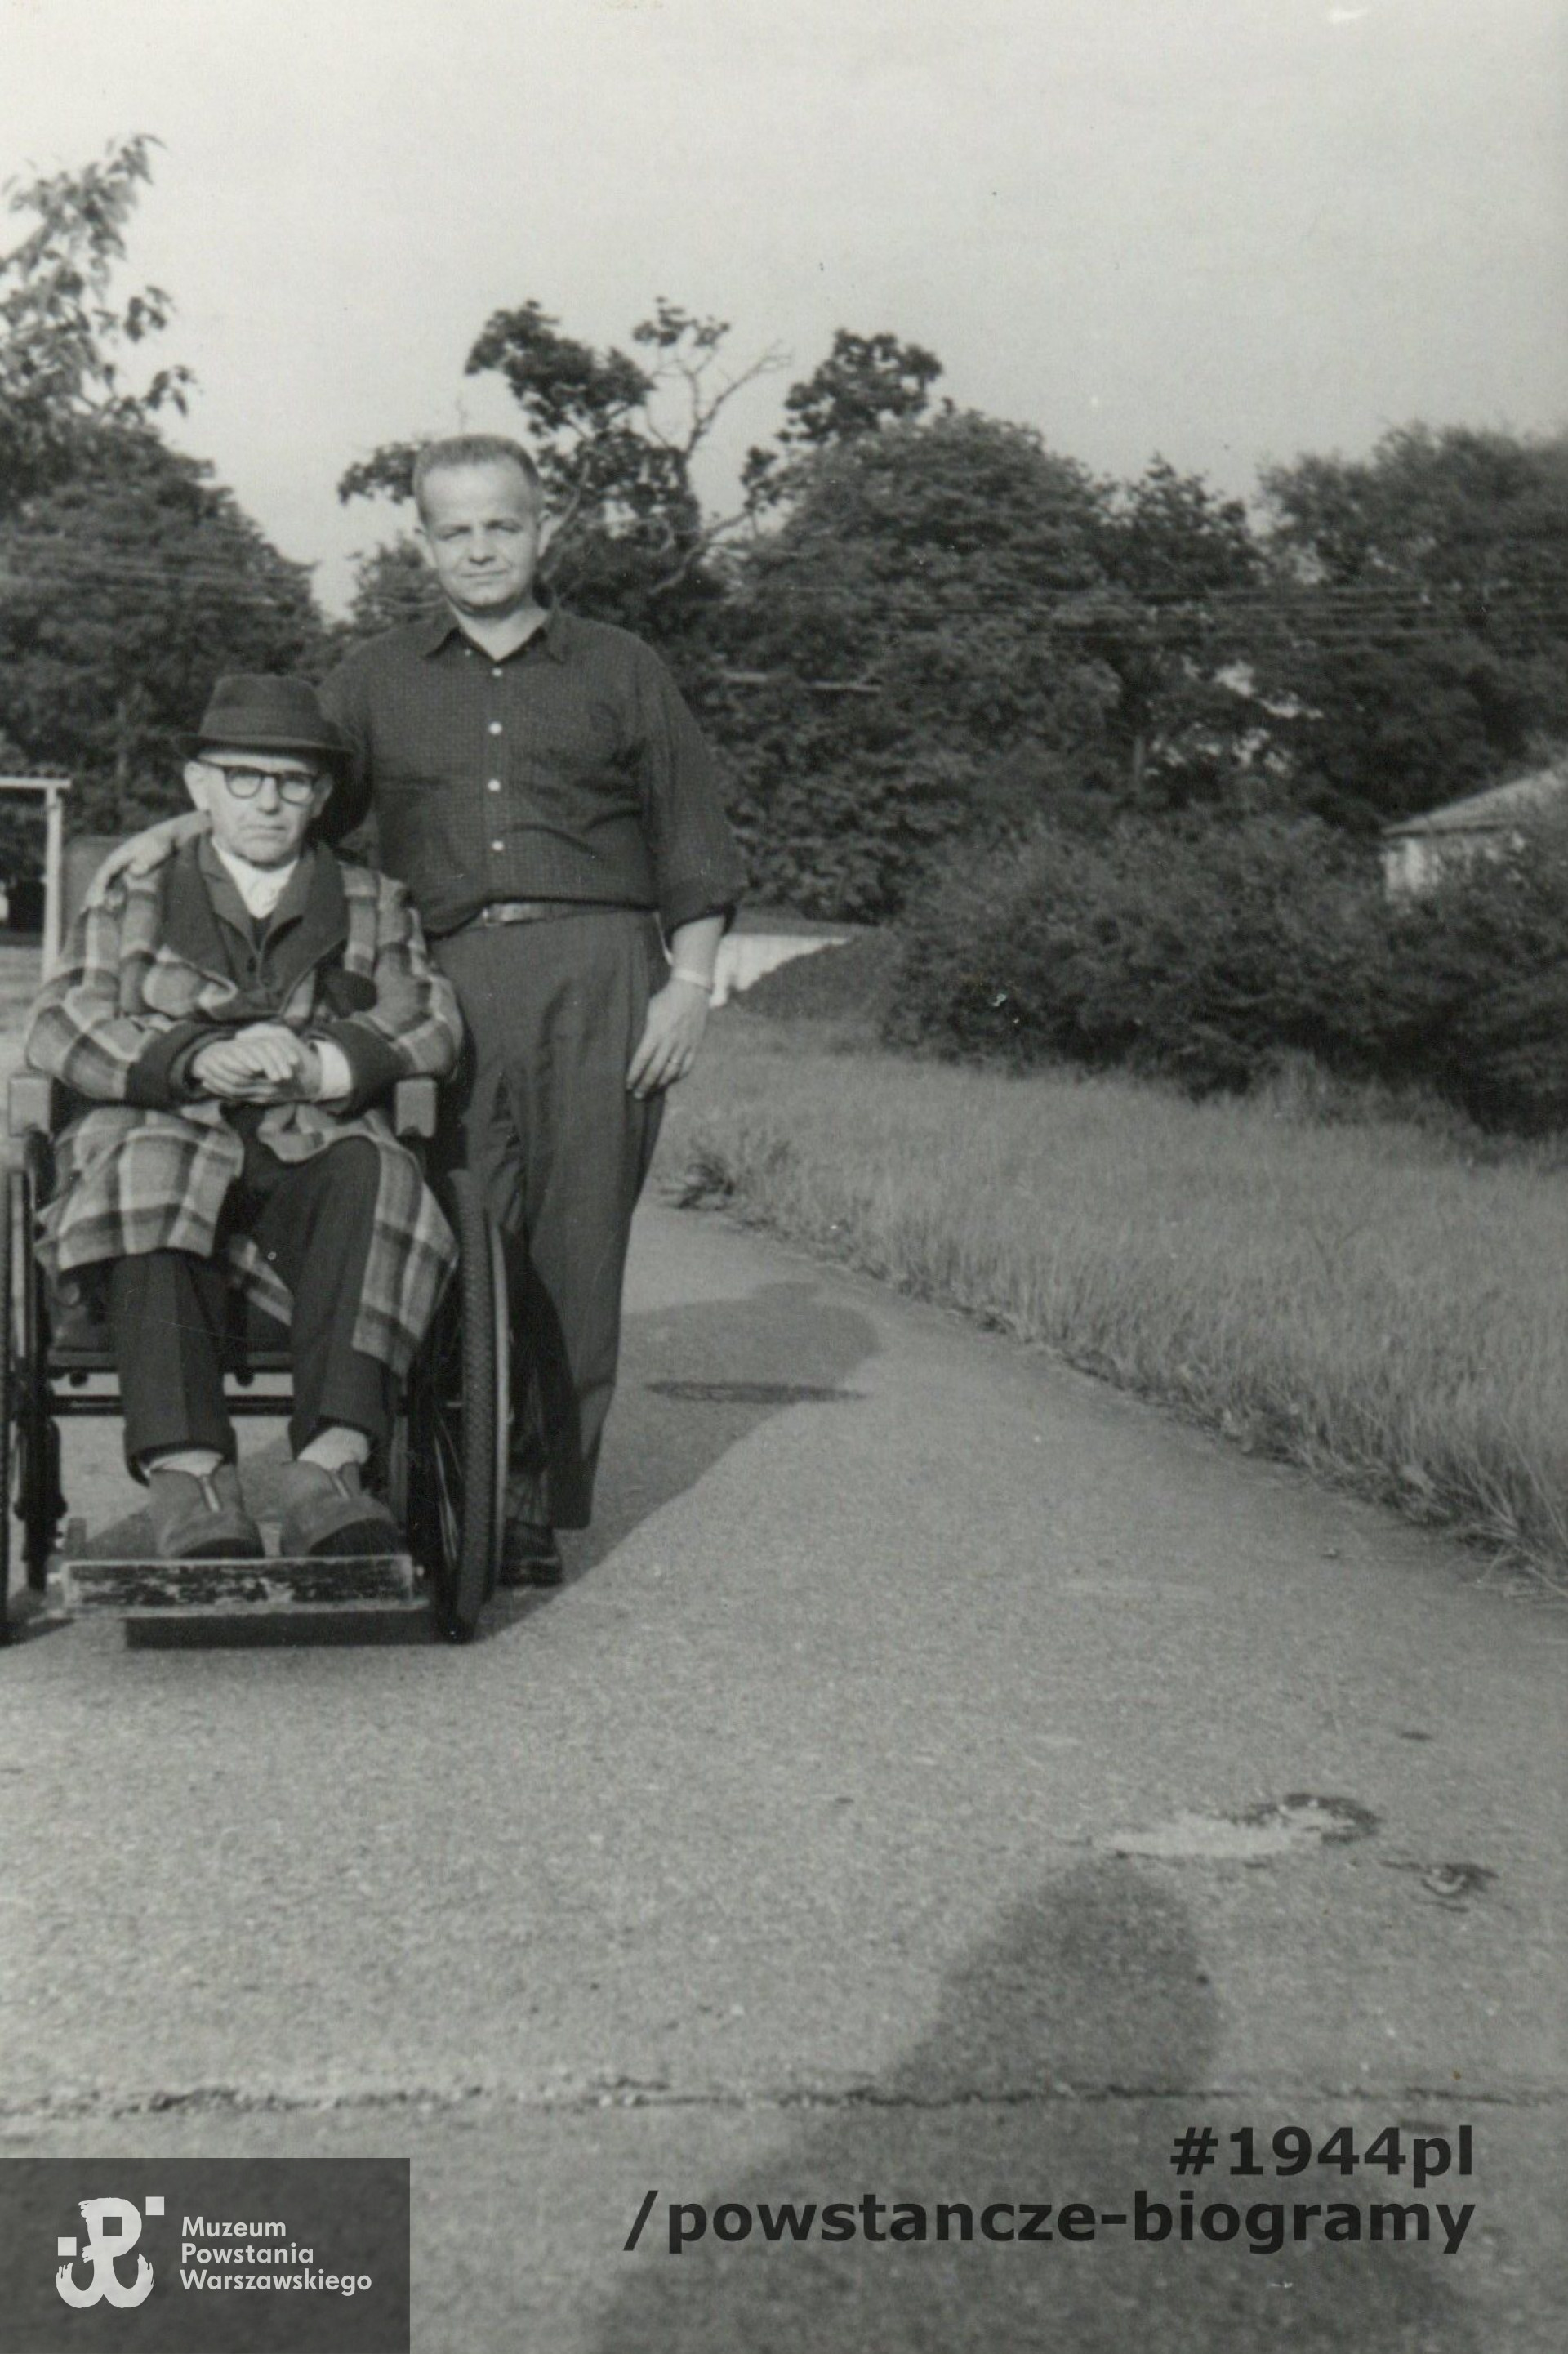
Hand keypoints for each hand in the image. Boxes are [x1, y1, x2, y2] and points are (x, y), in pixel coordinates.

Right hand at [85, 810, 208, 906]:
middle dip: (92, 894)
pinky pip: (112, 885)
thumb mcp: (158, 848)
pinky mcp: (126, 872)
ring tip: (87, 913)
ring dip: (95, 896)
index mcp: (121, 855)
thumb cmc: (164, 843)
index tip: (96, 901)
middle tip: (86, 911)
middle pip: (100, 879)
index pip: (105, 872)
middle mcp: (117, 861)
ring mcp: (121, 866)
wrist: (168, 837)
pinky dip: (105, 895)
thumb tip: (134, 870)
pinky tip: (104, 907)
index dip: (100, 887)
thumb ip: (148, 859)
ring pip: (104, 883)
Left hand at [190, 1025, 317, 1101]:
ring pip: (236, 1092)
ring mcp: (264, 1096)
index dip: (225, 1064)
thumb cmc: (298, 1054)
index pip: (241, 1070)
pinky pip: (240, 1098)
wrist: (315, 1079)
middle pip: (235, 1083)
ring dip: (217, 1085)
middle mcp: (266, 1086)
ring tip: (203, 1076)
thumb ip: (262, 1033)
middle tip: (202, 1066)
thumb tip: (240, 1037)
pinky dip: (224, 1092)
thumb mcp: (284, 1037)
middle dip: (217, 1075)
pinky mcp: (262, 1101)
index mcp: (270, 1069)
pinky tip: (213, 1086)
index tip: (212, 1055)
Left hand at [626, 976, 709, 1098]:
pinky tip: (667, 1082)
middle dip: (644, 1085)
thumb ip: (639, 1030)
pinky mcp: (694, 1046)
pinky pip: (685, 1068)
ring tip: (650, 1091)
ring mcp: (684, 1045)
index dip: (633, 1074)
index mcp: (655, 1031)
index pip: (641, 1059)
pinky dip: (676, 1078)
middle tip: (636, 1095)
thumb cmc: (663, 1000)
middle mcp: (670, 1041)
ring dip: (659, 1085)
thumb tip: (625, 1048)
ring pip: (671, 1072)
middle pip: (655, 1070)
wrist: (691, 990)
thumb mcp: (647, 1011)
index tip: (626, 1084)